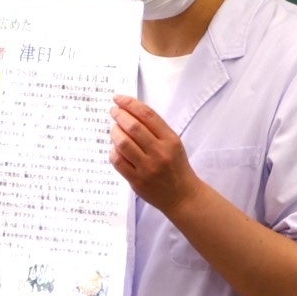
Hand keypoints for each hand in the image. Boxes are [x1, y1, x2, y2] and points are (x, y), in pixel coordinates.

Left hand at [110, 96, 199, 213]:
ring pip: (123, 143)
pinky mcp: (137, 181)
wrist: (183, 196)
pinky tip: (115, 148)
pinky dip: (114, 151)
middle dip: (119, 115)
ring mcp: (148, 168)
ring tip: (114, 129)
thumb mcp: (174, 144)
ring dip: (114, 132)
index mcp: (170, 140)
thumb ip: (155, 130)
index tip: (119, 98)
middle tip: (113, 111)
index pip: (147, 115)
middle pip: (133, 127)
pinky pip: (118, 161)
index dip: (130, 104)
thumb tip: (130, 112)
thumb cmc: (176, 167)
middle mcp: (160, 153)